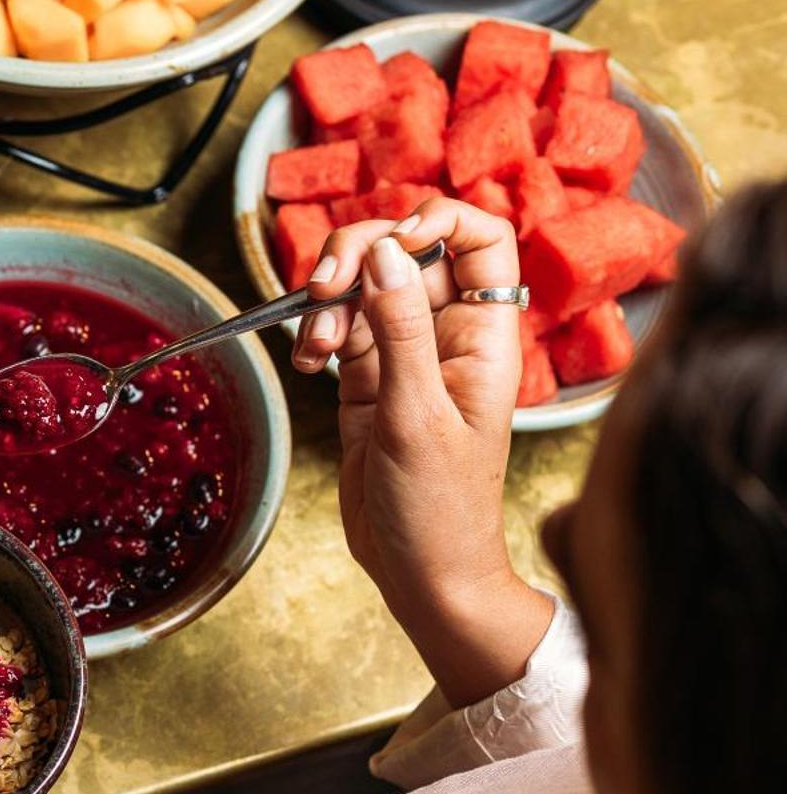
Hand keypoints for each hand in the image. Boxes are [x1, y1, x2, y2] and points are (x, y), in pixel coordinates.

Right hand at [288, 198, 553, 705]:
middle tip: (324, 287)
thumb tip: (386, 253)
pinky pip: (338, 327)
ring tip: (314, 344)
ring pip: (364, 285)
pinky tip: (308, 361)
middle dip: (359, 255)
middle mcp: (447, 334)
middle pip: (407, 250)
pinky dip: (315, 333)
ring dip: (328, 300)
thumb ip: (401, 330)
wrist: (422, 573)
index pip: (482, 239)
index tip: (393, 240)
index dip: (439, 220)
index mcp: (484, 335)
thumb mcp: (418, 416)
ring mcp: (405, 354)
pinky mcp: (367, 379)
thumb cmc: (441, 509)